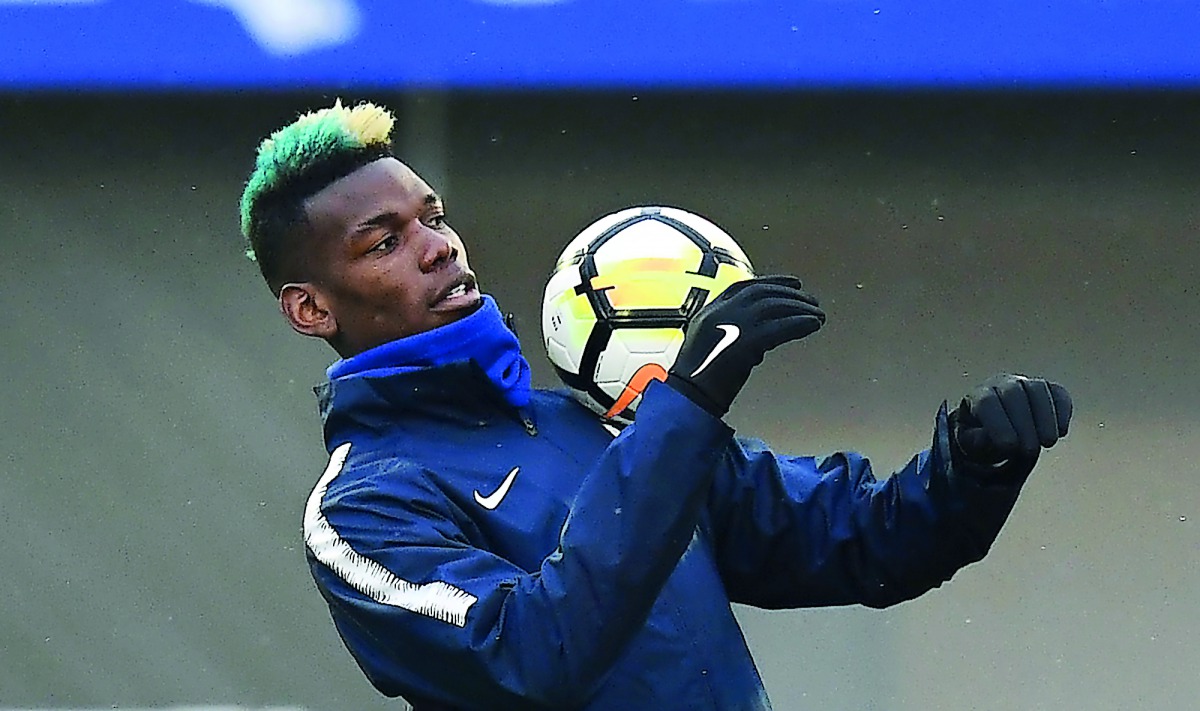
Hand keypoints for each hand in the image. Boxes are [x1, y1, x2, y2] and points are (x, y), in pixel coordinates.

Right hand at [666, 275, 825, 415]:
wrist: (688, 400)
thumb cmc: (699, 383)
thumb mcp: (711, 349)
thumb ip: (733, 336)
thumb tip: (763, 338)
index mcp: (708, 312)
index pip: (744, 287)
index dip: (772, 282)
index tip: (793, 284)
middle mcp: (720, 313)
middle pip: (762, 293)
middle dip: (791, 295)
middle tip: (812, 301)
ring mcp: (732, 326)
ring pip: (774, 307)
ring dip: (800, 309)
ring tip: (818, 315)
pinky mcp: (745, 343)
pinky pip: (780, 327)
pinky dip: (800, 324)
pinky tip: (813, 325)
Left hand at [951, 373, 1072, 468]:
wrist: (994, 429)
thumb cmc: (980, 436)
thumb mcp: (972, 443)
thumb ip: (978, 441)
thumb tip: (991, 439)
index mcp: (976, 395)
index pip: (986, 403)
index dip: (999, 424)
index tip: (1010, 447)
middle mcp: (1000, 383)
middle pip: (1013, 394)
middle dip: (1024, 423)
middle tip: (1030, 451)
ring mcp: (1025, 383)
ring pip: (1037, 389)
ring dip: (1045, 417)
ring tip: (1048, 443)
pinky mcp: (1047, 389)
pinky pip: (1058, 393)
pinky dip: (1062, 411)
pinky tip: (1061, 432)